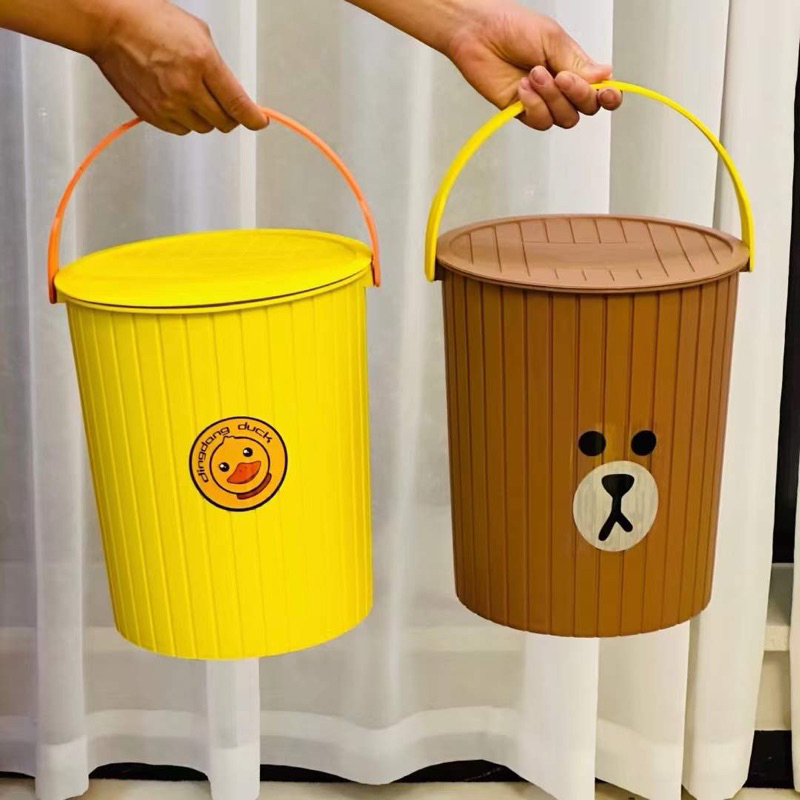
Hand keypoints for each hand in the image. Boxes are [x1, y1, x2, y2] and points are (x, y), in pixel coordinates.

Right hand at [89, 0, 266, 133]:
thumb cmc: (150, 21)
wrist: (110, 26)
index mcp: (202, 62)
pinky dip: (184, 120)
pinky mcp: (152, 114)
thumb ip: (218, 66)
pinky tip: (177, 101)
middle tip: (224, 105)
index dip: (253, 118)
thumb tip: (231, 91)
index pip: (238, 104)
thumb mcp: (197, 33)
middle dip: (229, 116)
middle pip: (223, 122)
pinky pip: (181, 130)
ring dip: (205, 118)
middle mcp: (186, 87)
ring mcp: (168, 104)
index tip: (259, 122)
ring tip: (193, 95)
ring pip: (203, 128)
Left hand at [446, 1, 621, 128]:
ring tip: (533, 74)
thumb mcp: (552, 39)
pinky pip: (540, 121)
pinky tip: (523, 87)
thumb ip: (577, 63)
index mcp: (573, 66)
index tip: (609, 94)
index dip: (609, 96)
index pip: (599, 90)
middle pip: (585, 109)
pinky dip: (534, 105)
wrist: (477, 33)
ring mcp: (542, 101)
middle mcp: (560, 87)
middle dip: (577, 94)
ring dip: (551, 97)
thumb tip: (605, 75)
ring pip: (564, 118)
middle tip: (560, 75)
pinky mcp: (522, 112)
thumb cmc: (511, 27)